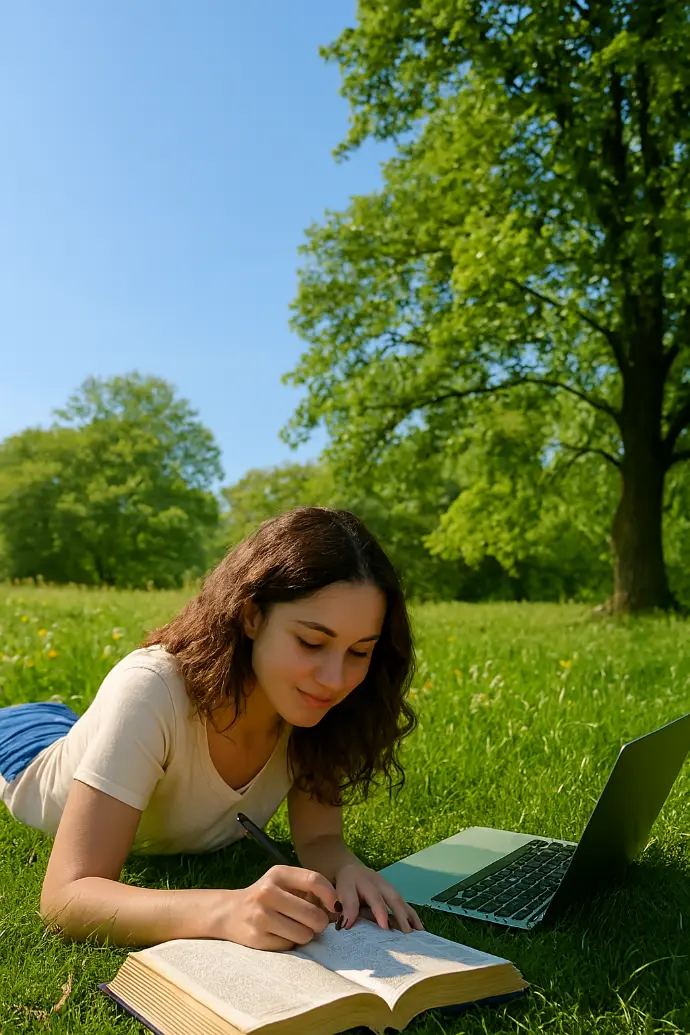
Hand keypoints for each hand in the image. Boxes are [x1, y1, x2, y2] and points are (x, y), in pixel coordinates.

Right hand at [210, 865, 339, 950]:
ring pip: (304, 934)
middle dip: (321, 923)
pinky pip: (289, 947)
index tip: (337, 908)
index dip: (331, 896)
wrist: (230, 912)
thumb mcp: (283, 882)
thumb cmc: (267, 896)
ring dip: (306, 935)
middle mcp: (268, 892)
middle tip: (318, 924)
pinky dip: (290, 944)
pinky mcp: (257, 938)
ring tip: (296, 928)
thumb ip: (308, 888)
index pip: (314, 880)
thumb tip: (338, 908)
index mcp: (278, 874)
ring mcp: (261, 916)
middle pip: (312, 913)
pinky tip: (280, 935)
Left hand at [334, 862, 423, 932]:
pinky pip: (402, 902)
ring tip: (419, 931)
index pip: (375, 898)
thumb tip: (347, 925)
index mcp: (366, 883)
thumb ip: (346, 906)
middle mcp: (380, 883)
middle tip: (408, 932)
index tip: (386, 927)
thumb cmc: (345, 883)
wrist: (349, 868)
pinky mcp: (392, 891)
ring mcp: (388, 886)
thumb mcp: (342, 892)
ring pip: (401, 900)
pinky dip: (410, 914)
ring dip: (410, 915)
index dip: (380, 912)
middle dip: (402, 914)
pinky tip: (417, 926)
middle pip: (393, 898)